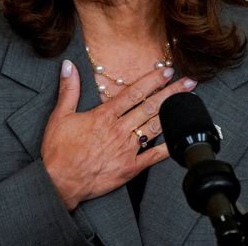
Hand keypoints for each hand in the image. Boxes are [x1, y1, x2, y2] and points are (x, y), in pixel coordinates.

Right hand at [41, 59, 196, 210]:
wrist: (59, 182)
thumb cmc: (58, 150)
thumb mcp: (60, 116)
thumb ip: (69, 89)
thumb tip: (69, 65)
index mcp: (104, 116)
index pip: (133, 93)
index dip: (152, 80)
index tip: (166, 70)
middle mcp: (119, 130)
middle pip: (150, 107)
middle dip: (171, 92)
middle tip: (189, 82)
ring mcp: (127, 150)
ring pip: (155, 127)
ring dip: (173, 113)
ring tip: (188, 103)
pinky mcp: (130, 168)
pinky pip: (154, 157)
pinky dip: (169, 147)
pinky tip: (180, 138)